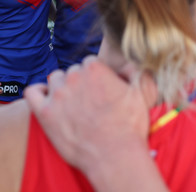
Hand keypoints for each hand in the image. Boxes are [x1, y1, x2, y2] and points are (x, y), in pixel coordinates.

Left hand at [24, 57, 151, 173]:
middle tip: (90, 99)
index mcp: (96, 69)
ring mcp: (57, 95)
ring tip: (73, 101)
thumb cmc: (129, 125)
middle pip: (73, 70)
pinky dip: (39, 92)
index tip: (102, 87)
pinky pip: (32, 92)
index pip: (91, 62)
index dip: (98, 75)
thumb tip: (129, 66)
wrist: (114, 154)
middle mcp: (74, 78)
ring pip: (55, 79)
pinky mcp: (45, 113)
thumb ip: (136, 72)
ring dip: (63, 86)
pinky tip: (49, 100)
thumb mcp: (142, 93)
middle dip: (81, 82)